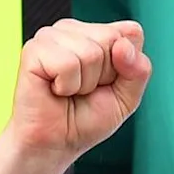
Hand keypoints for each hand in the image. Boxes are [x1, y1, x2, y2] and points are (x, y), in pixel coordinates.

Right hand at [0, 19, 150, 173]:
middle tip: (84, 90)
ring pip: (90, 52)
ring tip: (69, 92)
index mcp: (95, 33)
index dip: (125, 66)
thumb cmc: (84, 120)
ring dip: (84, 83)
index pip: (131, 33)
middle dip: (104, 75)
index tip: (105, 84)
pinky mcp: (34, 50)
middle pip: (112, 39)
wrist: (54, 144)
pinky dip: (66, 86)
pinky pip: (67, 63)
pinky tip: (55, 90)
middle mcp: (72, 29)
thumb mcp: (127, 97)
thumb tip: (122, 46)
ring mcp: (51, 36)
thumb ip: (139, 70)